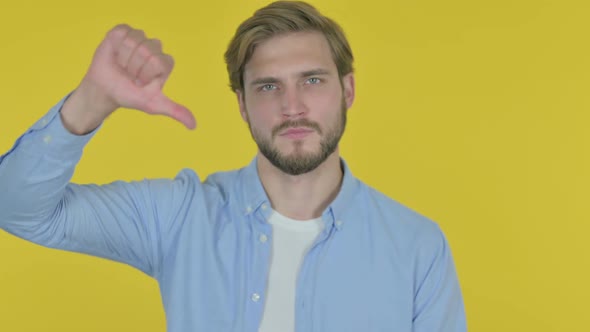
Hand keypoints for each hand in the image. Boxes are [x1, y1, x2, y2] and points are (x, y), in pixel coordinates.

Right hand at [61, 24, 195, 133]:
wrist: (105, 90)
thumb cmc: (130, 95)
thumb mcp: (153, 104)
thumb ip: (175, 111)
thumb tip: (194, 126)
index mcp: (164, 63)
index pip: (159, 62)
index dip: (146, 74)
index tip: (141, 83)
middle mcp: (154, 48)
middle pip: (147, 50)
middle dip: (134, 67)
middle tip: (130, 75)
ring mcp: (139, 38)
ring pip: (134, 41)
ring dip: (124, 58)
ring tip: (122, 66)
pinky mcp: (124, 31)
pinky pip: (122, 33)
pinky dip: (115, 46)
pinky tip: (115, 54)